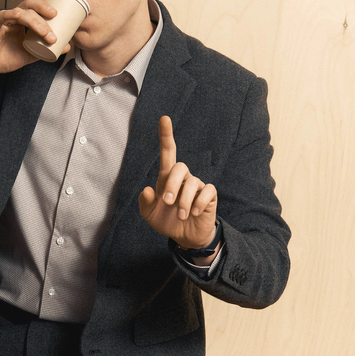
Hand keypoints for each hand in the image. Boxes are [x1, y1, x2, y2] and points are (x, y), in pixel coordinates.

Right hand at [0, 0, 67, 92]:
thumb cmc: (5, 58)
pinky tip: (23, 20)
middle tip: (56, 17)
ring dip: (36, 21)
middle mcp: (14, 17)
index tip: (63, 16)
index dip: (48, 8)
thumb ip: (47, 50)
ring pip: (21, 11)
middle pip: (30, 4)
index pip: (36, 9)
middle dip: (44, 8)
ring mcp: (3, 19)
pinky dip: (15, 15)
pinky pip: (4, 15)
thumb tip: (67, 46)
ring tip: (47, 34)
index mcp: (23, 22)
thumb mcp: (30, 55)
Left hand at [138, 116, 218, 253]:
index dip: (166, 135)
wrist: (185, 237)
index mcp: (167, 178)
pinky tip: (194, 213)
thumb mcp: (149, 214)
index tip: (164, 118)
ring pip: (192, 183)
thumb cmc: (167, 221)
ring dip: (184, 202)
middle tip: (168, 203)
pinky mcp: (209, 195)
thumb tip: (148, 189)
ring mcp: (197, 185)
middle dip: (172, 185)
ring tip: (181, 216)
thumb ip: (145, 202)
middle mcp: (183, 178)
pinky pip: (207, 191)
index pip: (168, 151)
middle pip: (179, 167)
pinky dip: (198, 203)